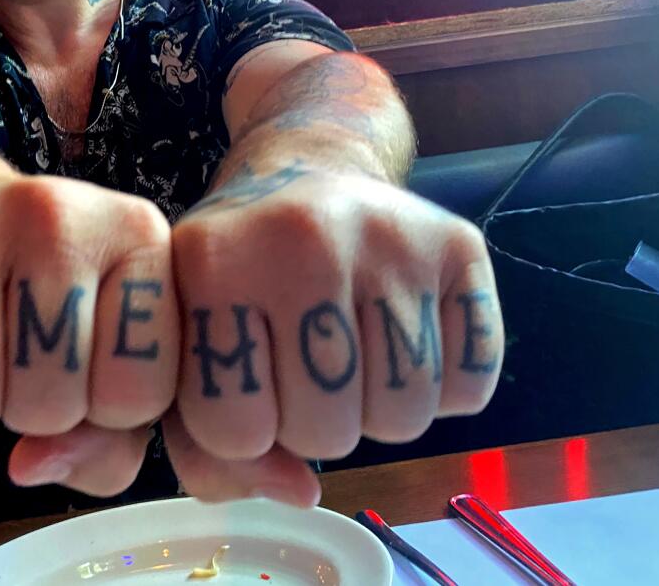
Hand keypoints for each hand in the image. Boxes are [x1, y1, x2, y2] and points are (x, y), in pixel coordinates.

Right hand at [0, 174, 179, 494]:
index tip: (93, 367)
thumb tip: (33, 465)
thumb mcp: (113, 363)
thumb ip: (110, 441)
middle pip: (46, 403)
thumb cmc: (58, 306)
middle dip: (32, 411)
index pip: (136, 395)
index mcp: (138, 236)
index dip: (107, 411)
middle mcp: (56, 212)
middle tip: (23, 359)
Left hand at [168, 162, 501, 495]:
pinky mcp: (460, 245)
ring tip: (350, 354)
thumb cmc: (235, 268)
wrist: (308, 165)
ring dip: (375, 410)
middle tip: (299, 366)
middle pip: (326, 435)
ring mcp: (390, 237)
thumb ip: (205, 444)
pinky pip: (471, 387)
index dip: (238, 431)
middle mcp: (303, 238)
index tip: (240, 384)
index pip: (232, 430)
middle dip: (309, 425)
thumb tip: (300, 494)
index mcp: (212, 260)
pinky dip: (442, 389)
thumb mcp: (187, 338)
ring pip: (404, 420)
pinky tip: (402, 338)